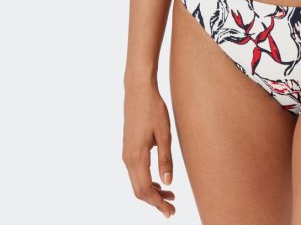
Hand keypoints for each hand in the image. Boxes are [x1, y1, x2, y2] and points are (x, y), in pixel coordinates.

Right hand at [122, 81, 175, 217]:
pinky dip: (146, 180)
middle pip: (139, 190)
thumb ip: (165, 159)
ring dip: (152, 191)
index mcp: (136, 157)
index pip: (145, 190)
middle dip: (155, 201)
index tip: (170, 212)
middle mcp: (128, 158)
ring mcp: (126, 153)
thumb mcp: (164, 134)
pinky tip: (159, 179)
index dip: (158, 203)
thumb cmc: (153, 109)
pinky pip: (135, 172)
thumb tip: (168, 183)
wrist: (138, 90)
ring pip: (136, 182)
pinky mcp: (128, 147)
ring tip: (170, 194)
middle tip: (172, 207)